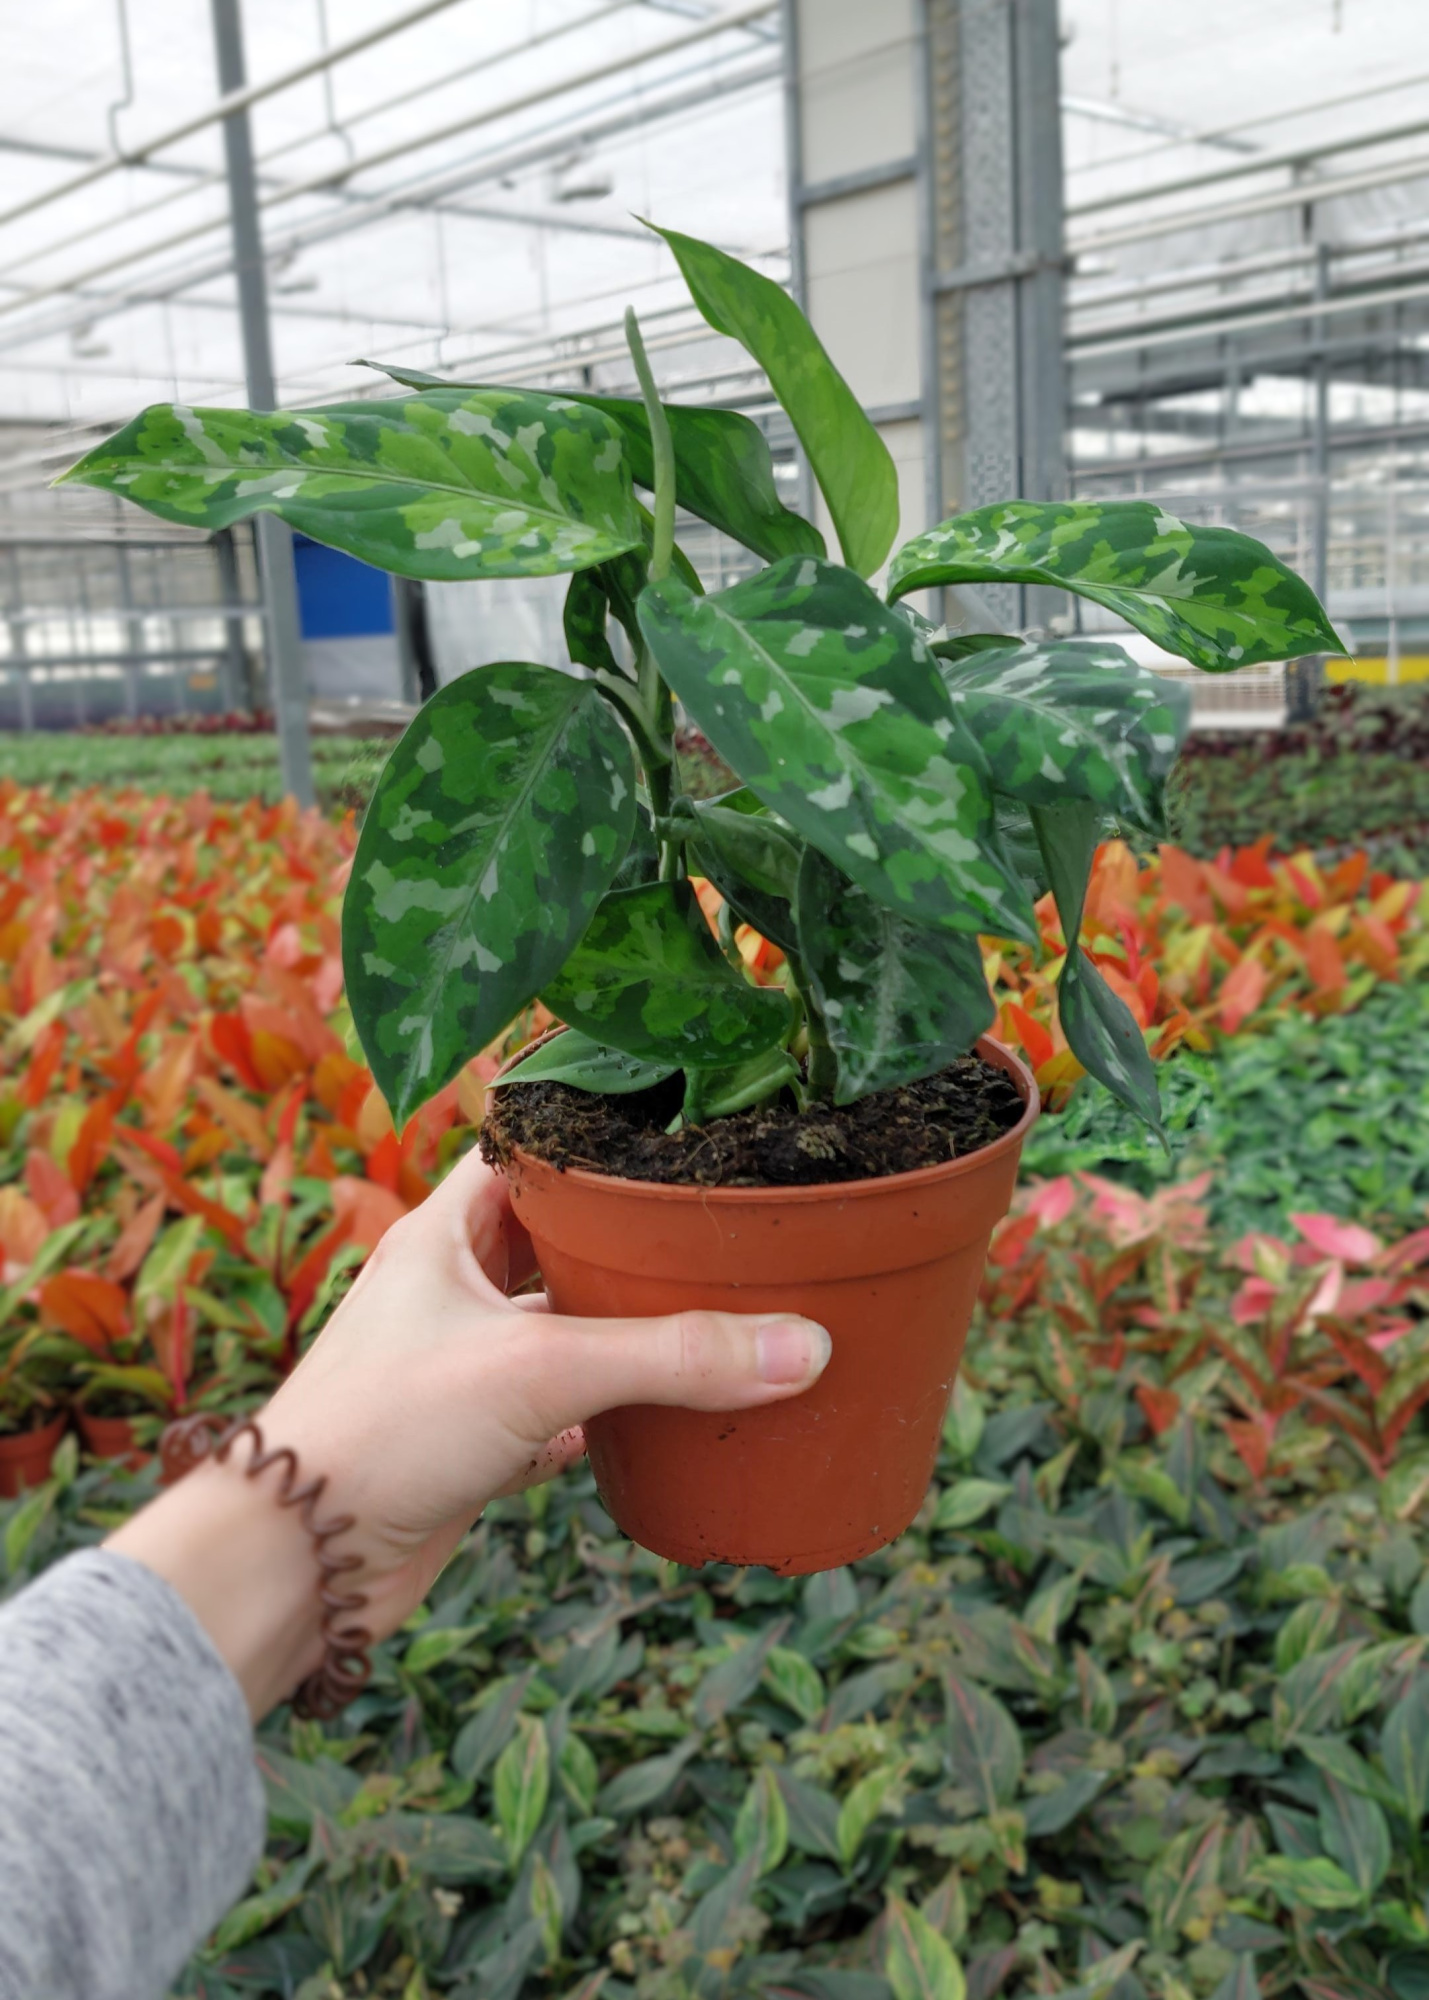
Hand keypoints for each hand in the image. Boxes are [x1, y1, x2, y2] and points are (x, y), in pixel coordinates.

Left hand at [109, 1147, 830, 1716]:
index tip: (679, 1129)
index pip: (527, 1152)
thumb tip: (805, 1348)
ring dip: (625, 1332)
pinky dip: (608, 1414)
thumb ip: (673, 1356)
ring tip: (715, 1313)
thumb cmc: (384, 1429)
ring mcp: (461, 1369)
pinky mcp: (471, 1444)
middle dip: (630, 1241)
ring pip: (560, 1331)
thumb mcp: (542, 1368)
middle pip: (555, 1243)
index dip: (596, 1135)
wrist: (296, 1562)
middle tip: (717, 1229)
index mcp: (444, 1233)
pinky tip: (667, 1420)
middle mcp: (451, 1291)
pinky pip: (557, 1412)